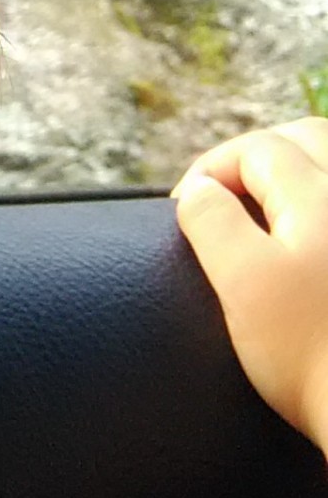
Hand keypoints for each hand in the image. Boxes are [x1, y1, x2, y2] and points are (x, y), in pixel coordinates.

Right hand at [172, 121, 327, 459]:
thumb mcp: (242, 283)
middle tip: (223, 192)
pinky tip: (306, 236)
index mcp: (320, 195)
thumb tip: (200, 191)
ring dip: (296, 169)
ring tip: (264, 202)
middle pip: (306, 140)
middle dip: (257, 154)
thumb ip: (213, 222)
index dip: (212, 168)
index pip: (257, 149)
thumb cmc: (312, 356)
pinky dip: (319, 202)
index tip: (183, 209)